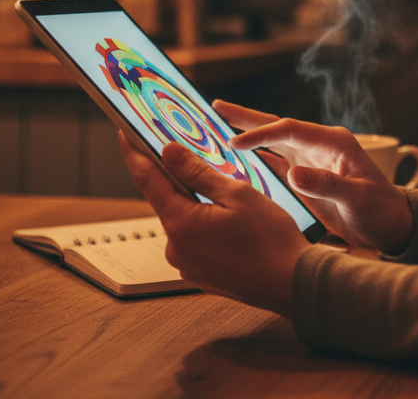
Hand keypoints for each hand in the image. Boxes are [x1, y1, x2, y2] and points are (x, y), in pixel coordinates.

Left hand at [119, 133, 308, 316]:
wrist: (292, 283)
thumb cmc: (270, 238)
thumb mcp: (237, 194)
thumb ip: (198, 172)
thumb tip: (169, 153)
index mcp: (181, 224)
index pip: (148, 180)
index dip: (135, 153)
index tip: (125, 134)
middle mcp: (175, 248)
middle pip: (166, 200)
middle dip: (174, 175)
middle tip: (184, 151)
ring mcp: (186, 264)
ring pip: (182, 219)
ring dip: (193, 200)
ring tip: (219, 187)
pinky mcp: (199, 273)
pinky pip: (193, 239)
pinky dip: (202, 222)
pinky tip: (227, 217)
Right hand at [215, 98, 415, 253]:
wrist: (392, 226)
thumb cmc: (380, 210)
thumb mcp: (357, 199)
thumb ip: (327, 185)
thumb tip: (294, 173)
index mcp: (333, 142)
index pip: (290, 130)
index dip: (261, 133)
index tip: (234, 142)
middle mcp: (320, 145)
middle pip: (277, 127)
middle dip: (246, 118)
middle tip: (215, 107)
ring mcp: (312, 159)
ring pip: (273, 142)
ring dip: (248, 133)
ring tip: (218, 124)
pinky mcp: (307, 176)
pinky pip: (276, 161)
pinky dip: (256, 156)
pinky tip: (238, 155)